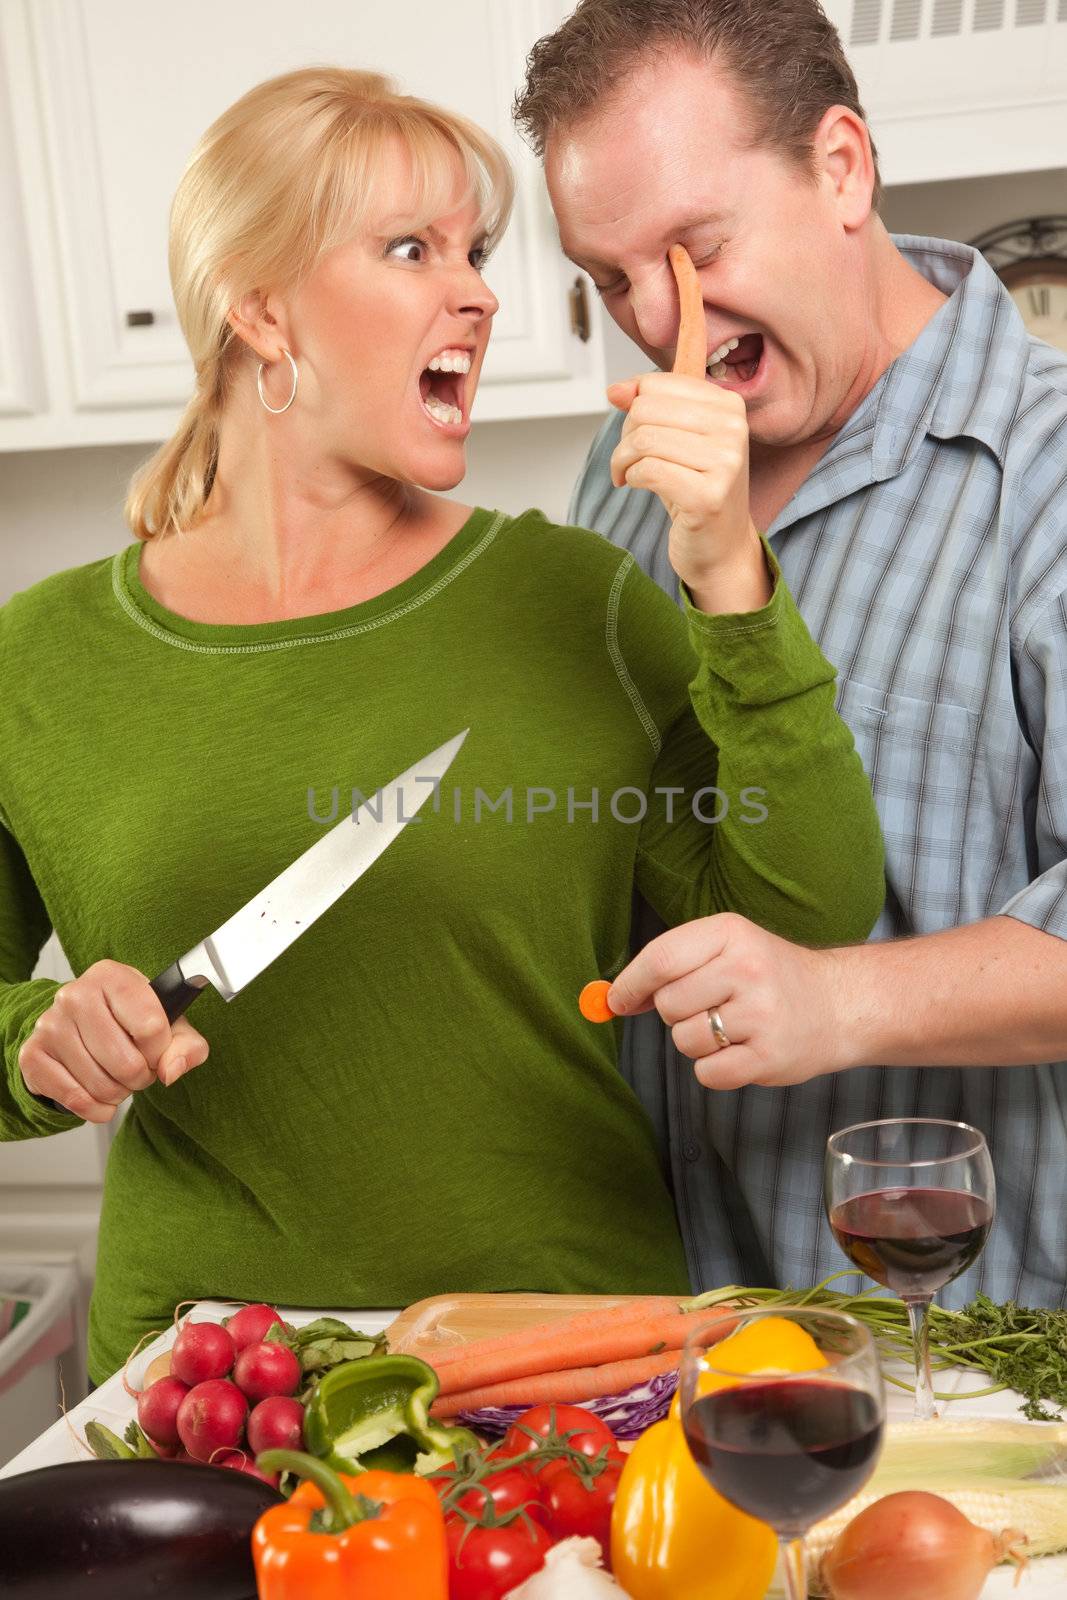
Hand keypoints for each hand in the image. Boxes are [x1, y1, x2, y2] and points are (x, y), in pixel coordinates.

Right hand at [18, 960, 210, 1121]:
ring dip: (118, 1093)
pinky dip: (95, 1108)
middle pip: (127, 1063)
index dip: (160, 1050)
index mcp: (113, 977)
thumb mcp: (170, 1026)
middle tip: (136, 1069)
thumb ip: (187, 1046)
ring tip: (116, 1077)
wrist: (81, 1028)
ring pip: (101, 1085)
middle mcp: (75, 994)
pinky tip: (98, 1095)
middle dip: (140, 1077)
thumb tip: (171, 1071)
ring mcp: (50, 1025)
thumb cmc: (130, 1023)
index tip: (155, 1050)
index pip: (152, 1026)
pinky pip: (74, 1099)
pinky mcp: (32, 1055)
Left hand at [606, 373, 769, 613]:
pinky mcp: (707, 497)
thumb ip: (650, 407)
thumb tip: (615, 389)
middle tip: (628, 459)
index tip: (632, 431)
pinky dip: (632, 478)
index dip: (632, 407)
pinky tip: (636, 486)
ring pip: (643, 440)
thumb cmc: (696, 490)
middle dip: (625, 436)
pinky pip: (648, 471)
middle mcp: (733, 429)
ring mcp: (725, 464)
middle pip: (646, 410)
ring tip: (626, 474)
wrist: (722, 547)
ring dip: (622, 460)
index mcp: (729, 406)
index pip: (657, 384)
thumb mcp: (676, 440)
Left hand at [607, 913, 848, 1089]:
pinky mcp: (769, 1057)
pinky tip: (742, 1051)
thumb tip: (614, 999)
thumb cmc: (769, 975)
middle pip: (669, 1004)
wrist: (839, 1004)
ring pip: (685, 1040)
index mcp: (731, 933)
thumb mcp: (728, 948)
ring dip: (696, 1042)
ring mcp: (761, 1014)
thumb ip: (673, 965)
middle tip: (708, 1008)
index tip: (617, 1000)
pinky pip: (707, 1073)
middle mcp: (747, 968)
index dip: (630, 984)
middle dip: (675, 1014)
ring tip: (731, 1028)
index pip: (660, 959)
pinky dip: (715, 1069)